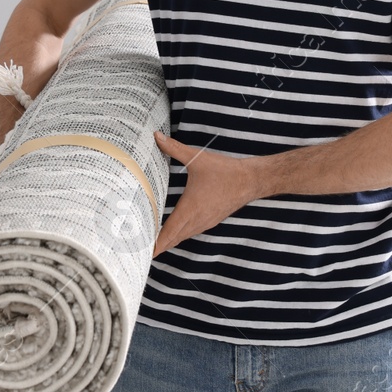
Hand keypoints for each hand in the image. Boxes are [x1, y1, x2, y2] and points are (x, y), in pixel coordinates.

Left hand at [151, 131, 258, 256]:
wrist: (251, 180)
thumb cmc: (225, 171)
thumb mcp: (197, 158)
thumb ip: (174, 148)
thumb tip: (156, 137)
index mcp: (191, 208)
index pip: (169, 232)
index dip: (156, 244)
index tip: (144, 254)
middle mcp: (197, 219)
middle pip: (173, 238)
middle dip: (158, 246)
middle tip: (140, 252)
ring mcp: (205, 222)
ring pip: (183, 236)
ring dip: (168, 241)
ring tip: (152, 245)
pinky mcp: (211, 220)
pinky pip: (191, 232)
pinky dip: (179, 236)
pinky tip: (174, 233)